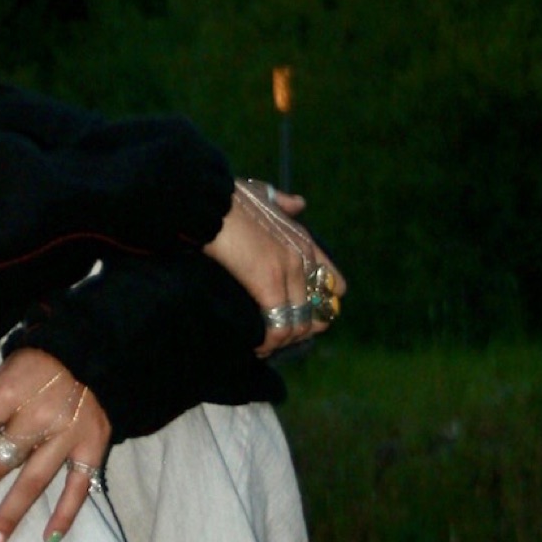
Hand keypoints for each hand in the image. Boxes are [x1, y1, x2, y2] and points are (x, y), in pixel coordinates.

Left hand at [0, 348, 111, 541]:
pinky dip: (65, 515)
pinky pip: (78, 487)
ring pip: (33, 481)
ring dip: (9, 514)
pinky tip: (48, 540)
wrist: (89, 354)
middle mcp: (37, 417)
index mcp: (8, 394)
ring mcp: (67, 435)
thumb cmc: (33, 368)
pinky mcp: (93, 446)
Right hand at [205, 180, 346, 358]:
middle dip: (296, 332)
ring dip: (280, 342)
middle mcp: (303, 256)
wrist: (208, 200)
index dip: (319, 306)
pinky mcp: (269, 282)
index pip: (333, 284)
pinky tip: (254, 346)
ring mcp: (289, 269)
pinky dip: (267, 343)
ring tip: (262, 346)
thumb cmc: (227, 197)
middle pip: (316, 312)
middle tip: (274, 340)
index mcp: (303, 239)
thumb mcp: (263, 195)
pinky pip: (279, 327)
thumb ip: (283, 202)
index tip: (298, 318)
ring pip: (297, 325)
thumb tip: (299, 203)